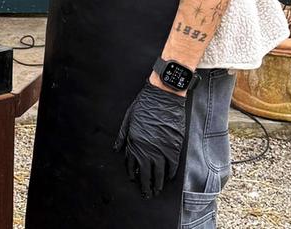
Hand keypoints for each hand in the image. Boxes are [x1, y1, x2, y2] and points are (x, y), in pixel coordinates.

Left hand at [113, 81, 188, 197]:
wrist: (163, 97)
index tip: (135, 181)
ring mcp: (161, 149)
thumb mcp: (128, 119)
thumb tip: (116, 149)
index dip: (133, 175)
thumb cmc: (144, 105)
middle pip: (146, 174)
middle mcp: (146, 149)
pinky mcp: (174, 147)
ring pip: (159, 173)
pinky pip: (172, 166)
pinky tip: (168, 178)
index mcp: (133, 142)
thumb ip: (122, 136)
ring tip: (157, 191)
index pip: (132, 165)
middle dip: (146, 186)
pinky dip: (170, 174)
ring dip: (158, 184)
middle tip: (147, 194)